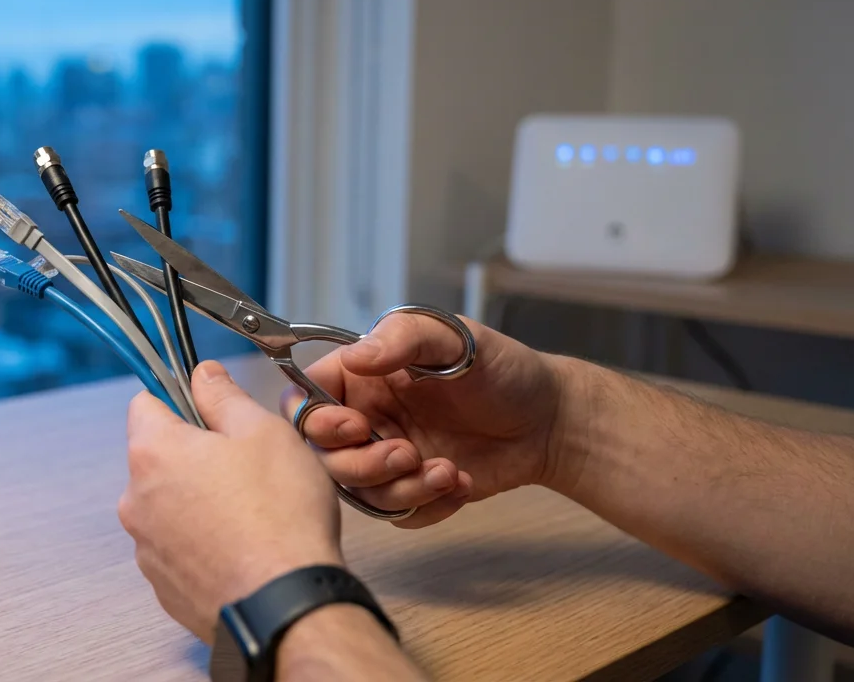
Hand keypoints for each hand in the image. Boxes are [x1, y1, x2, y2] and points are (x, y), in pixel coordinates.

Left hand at [119, 361, 344, 642]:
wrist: (286, 605)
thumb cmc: (280, 516)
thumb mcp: (263, 432)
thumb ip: (224, 397)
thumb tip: (204, 375)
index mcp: (153, 453)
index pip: (146, 402)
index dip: (180, 398)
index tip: (210, 408)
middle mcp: (136, 501)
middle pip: (158, 457)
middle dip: (195, 454)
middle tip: (246, 464)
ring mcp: (146, 549)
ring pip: (169, 505)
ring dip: (198, 500)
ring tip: (250, 513)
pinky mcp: (164, 586)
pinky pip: (179, 548)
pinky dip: (203, 542)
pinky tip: (242, 547)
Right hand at [282, 312, 565, 527]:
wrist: (549, 419)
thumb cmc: (502, 368)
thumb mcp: (454, 338)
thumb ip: (402, 339)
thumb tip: (354, 357)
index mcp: (361, 377)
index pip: (305, 399)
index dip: (315, 420)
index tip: (355, 425)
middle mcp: (366, 418)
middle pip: (324, 457)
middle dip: (362, 464)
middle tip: (406, 453)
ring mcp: (387, 457)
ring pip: (359, 492)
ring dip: (399, 489)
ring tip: (445, 471)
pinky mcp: (413, 491)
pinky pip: (397, 515)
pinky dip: (426, 506)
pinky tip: (459, 482)